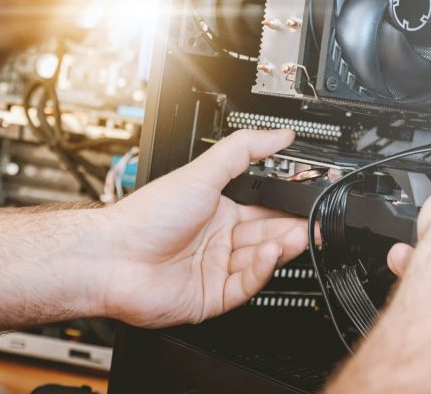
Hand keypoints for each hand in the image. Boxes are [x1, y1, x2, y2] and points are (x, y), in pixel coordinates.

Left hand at [97, 129, 307, 327]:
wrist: (114, 257)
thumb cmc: (147, 215)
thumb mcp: (202, 171)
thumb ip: (243, 150)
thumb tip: (278, 134)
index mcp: (219, 210)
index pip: (265, 207)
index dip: (288, 205)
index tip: (310, 199)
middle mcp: (219, 240)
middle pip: (268, 235)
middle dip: (293, 228)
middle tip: (315, 222)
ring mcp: (216, 269)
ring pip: (261, 260)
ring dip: (281, 247)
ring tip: (298, 235)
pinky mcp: (213, 297)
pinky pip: (247, 285)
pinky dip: (261, 270)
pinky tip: (269, 254)